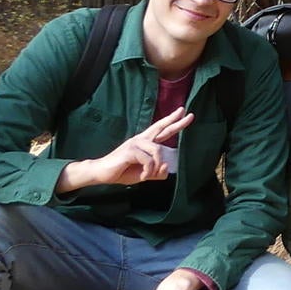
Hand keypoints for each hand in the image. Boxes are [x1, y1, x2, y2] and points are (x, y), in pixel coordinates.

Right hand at [67, 108, 193, 191]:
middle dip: (176, 122)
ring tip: (147, 175)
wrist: (102, 173)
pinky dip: (148, 171)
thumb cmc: (122, 172)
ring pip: (158, 150)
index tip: (184, 113)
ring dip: (156, 166)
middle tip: (188, 114)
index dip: (172, 121)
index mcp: (144, 143)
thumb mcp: (144, 174)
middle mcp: (141, 140)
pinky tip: (142, 176)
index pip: (161, 130)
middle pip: (161, 127)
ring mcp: (135, 143)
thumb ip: (157, 172)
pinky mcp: (130, 150)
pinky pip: (148, 160)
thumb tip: (167, 167)